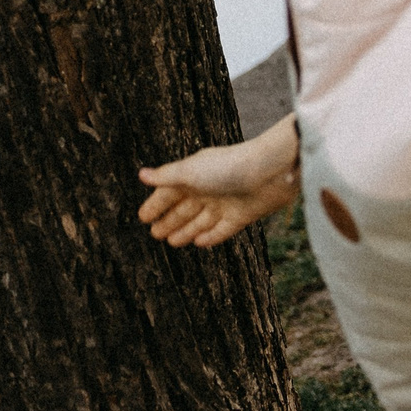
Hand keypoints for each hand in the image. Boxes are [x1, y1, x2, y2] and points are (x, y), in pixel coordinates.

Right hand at [137, 114, 299, 246]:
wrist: (269, 173)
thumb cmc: (227, 167)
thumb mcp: (190, 171)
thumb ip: (166, 176)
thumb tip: (141, 174)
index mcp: (193, 175)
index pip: (169, 192)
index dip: (156, 204)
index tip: (142, 217)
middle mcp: (208, 189)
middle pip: (184, 208)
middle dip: (169, 220)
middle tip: (154, 234)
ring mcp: (225, 203)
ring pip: (200, 221)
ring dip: (185, 231)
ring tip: (171, 242)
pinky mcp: (241, 216)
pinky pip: (221, 230)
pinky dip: (210, 236)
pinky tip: (199, 243)